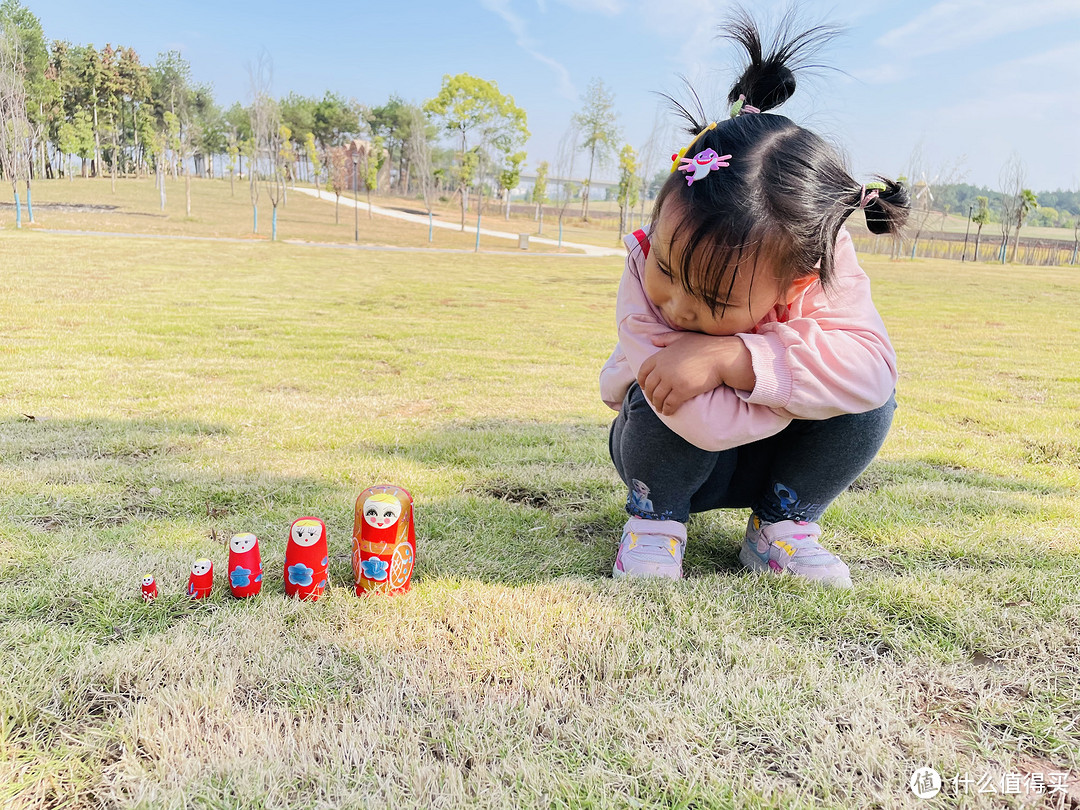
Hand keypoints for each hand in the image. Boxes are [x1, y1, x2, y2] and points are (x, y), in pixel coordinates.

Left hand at [637, 332, 751, 415]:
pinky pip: (669, 404)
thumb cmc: (704, 345)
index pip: (643, 371)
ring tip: (661, 408)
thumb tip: (652, 339)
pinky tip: (668, 412)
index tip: (644, 387)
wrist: (721, 356)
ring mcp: (671, 380)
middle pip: (649, 386)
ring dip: (657, 405)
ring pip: (658, 397)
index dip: (642, 381)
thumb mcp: (682, 337)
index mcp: (661, 356)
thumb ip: (666, 338)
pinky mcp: (682, 391)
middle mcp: (663, 368)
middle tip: (654, 400)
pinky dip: (667, 410)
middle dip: (650, 395)